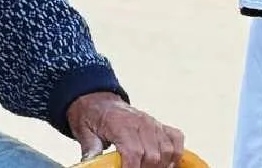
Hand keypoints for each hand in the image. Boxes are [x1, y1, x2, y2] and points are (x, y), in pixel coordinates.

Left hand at [67, 92, 183, 167]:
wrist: (98, 100)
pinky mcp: (159, 124)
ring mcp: (152, 122)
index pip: (133, 152)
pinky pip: (177, 138)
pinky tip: (165, 162)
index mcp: (120, 124)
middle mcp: (140, 122)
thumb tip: (90, 163)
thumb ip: (90, 148)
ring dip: (160, 165)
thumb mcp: (84, 132)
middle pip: (152, 155)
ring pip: (167, 150)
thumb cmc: (91, 116)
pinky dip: (176, 153)